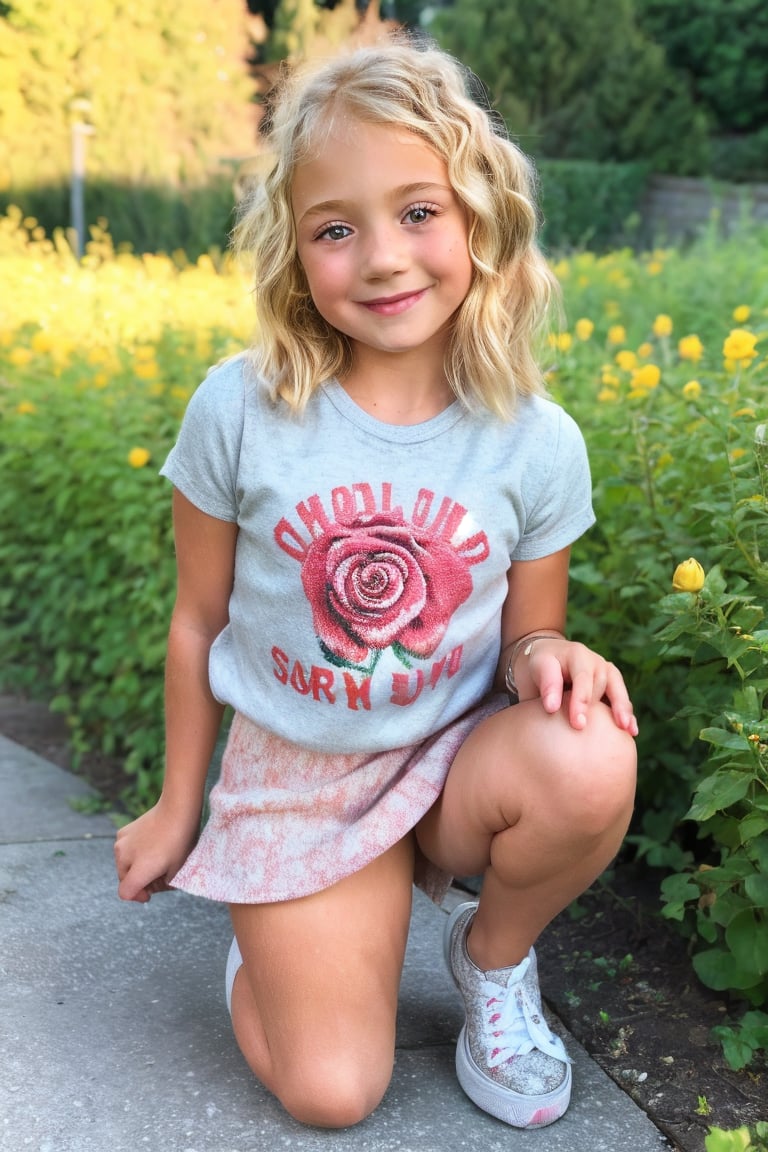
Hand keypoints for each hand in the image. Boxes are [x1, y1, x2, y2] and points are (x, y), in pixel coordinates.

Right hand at [114, 799, 199, 903]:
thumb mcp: (177, 869)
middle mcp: (125, 858)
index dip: (137, 897)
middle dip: (138, 882)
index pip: (126, 893)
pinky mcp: (122, 833)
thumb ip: (163, 884)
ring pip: (123, 865)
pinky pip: (124, 850)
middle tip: (156, 877)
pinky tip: (149, 845)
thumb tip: (154, 887)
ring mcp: (121, 844)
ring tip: (154, 859)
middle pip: (125, 880)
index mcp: (139, 870)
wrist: (176, 810)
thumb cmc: (180, 841)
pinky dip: (133, 853)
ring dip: (134, 867)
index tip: (148, 895)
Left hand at [517, 637, 637, 735]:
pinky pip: (621, 698)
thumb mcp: (540, 666)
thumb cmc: (543, 664)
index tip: (577, 724)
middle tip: (596, 734)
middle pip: (601, 686)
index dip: (581, 701)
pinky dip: (627, 714)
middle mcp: (597, 662)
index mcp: (578, 654)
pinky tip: (632, 731)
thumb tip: (552, 708)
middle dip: (599, 710)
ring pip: (617, 691)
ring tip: (626, 730)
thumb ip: (547, 684)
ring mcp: (607, 672)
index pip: (582, 679)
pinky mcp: (612, 684)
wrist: (552, 655)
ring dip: (622, 711)